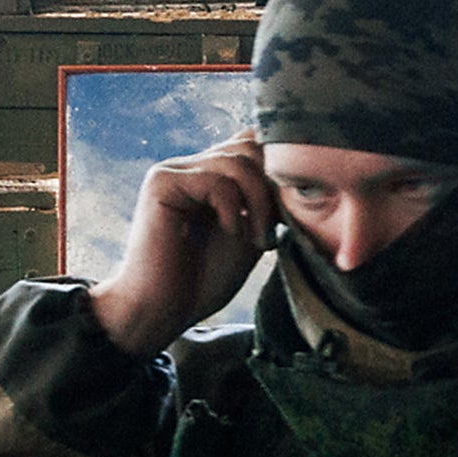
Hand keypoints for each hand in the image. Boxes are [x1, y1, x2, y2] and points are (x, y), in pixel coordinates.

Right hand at [89, 130, 277, 357]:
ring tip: (256, 238)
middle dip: (272, 186)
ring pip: (237, 161)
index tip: (286, 219)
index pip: (254, 146)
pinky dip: (232, 209)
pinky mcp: (161, 183)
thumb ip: (267, 203)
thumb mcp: (249, 235)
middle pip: (250, 145)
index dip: (278, 176)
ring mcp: (174, 171)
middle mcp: (191, 167)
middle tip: (272, 229)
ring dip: (258, 201)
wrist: (160, 310)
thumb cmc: (202, 281)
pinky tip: (231, 234)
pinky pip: (215, 179)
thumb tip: (297, 176)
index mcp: (210, 176)